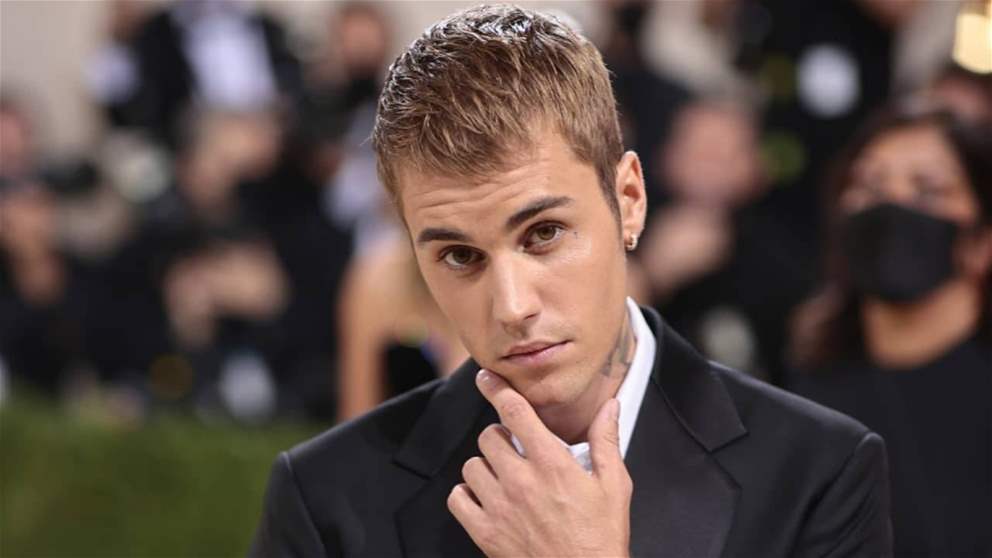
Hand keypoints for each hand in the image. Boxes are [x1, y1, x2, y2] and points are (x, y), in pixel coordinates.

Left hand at [447, 369, 631, 557]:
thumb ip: (606, 441)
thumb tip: (610, 406)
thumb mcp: (614, 487)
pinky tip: (486, 498)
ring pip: (472, 465)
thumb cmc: (600, 538)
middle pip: (489, 436)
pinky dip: (467, 494)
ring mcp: (499, 507)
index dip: (497, 388)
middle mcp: (521, 481)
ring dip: (486, 466)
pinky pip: (458, 498)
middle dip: (501, 437)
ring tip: (505, 477)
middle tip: (516, 450)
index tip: (487, 378)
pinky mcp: (485, 532)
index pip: (515, 412)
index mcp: (552, 464)